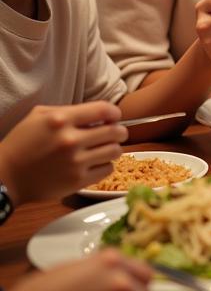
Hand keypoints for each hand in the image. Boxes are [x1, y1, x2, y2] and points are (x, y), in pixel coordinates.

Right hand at [0, 102, 126, 204]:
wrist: (5, 176)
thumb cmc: (21, 143)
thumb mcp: (38, 116)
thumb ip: (68, 110)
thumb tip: (97, 112)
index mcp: (61, 119)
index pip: (104, 110)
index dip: (114, 113)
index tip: (114, 117)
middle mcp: (70, 139)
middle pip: (115, 131)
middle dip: (119, 131)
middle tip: (115, 134)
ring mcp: (75, 162)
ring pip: (115, 151)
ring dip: (114, 149)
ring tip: (106, 149)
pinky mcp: (77, 181)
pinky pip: (107, 169)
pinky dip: (105, 165)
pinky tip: (96, 163)